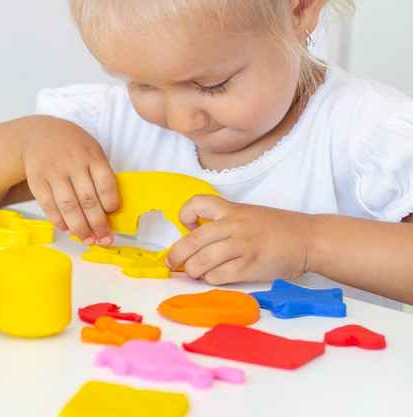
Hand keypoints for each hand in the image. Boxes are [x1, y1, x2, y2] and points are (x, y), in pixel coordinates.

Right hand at [22, 127, 119, 244]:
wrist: (38, 135)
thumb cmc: (72, 147)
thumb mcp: (92, 151)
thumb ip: (100, 175)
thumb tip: (108, 210)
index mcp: (91, 155)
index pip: (105, 183)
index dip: (111, 203)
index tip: (112, 213)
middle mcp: (72, 164)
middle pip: (88, 199)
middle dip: (98, 224)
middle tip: (104, 238)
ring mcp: (53, 173)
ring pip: (68, 206)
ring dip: (79, 227)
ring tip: (88, 239)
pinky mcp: (37, 181)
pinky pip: (49, 206)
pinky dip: (59, 221)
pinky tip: (67, 229)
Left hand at [167, 195, 313, 284]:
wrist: (308, 238)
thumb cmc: (277, 228)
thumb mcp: (247, 215)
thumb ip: (223, 223)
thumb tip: (194, 240)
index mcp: (232, 210)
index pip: (197, 203)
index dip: (185, 215)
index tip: (187, 226)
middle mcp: (234, 226)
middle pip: (193, 240)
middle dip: (177, 254)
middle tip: (173, 262)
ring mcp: (241, 246)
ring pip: (202, 261)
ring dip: (192, 270)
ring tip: (194, 271)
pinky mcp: (249, 266)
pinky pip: (219, 276)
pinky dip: (211, 278)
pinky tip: (214, 277)